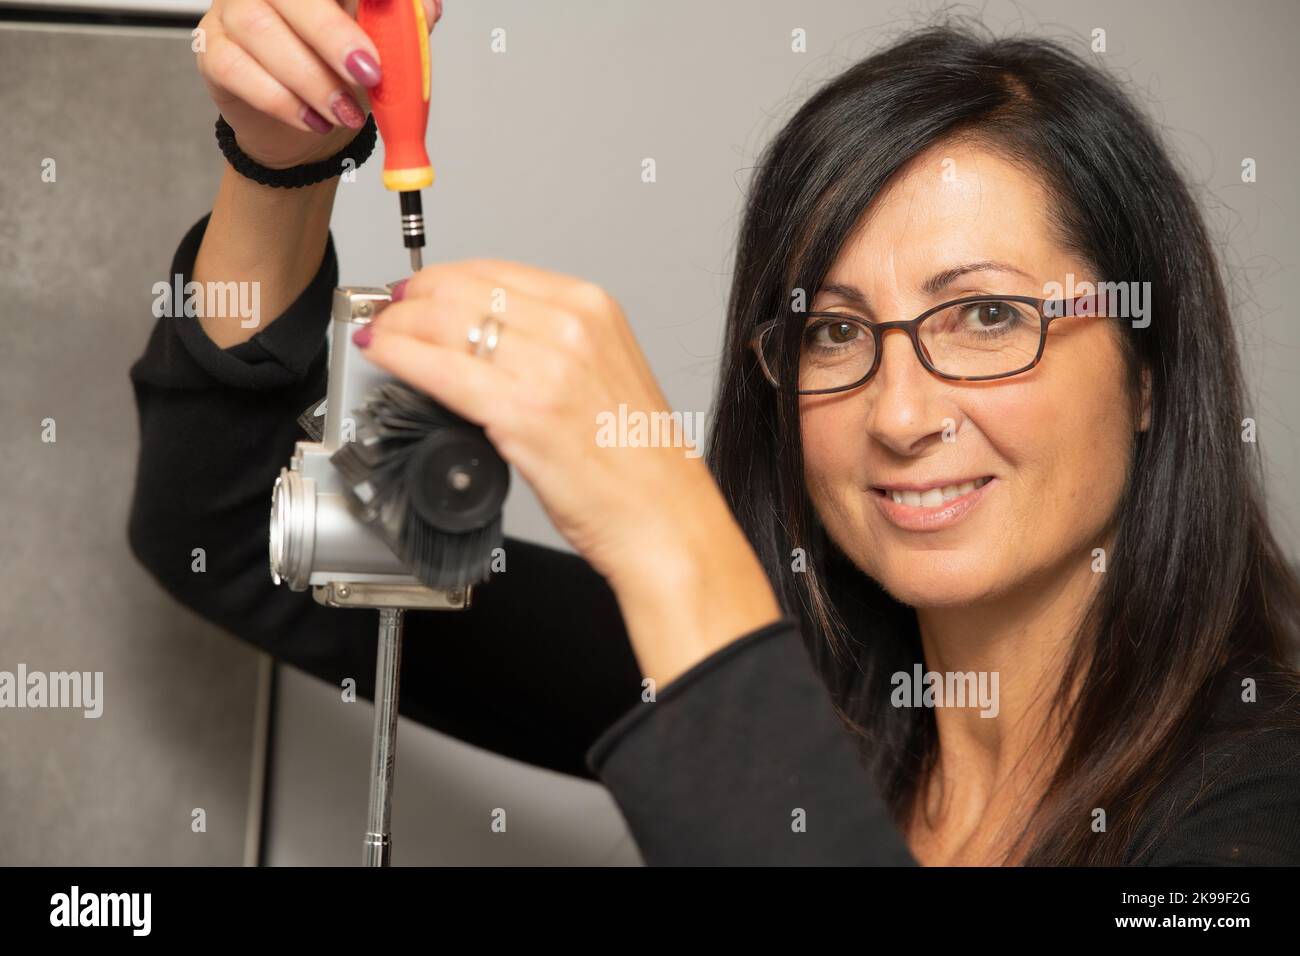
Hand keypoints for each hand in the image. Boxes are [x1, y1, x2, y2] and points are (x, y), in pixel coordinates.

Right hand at [195, 0, 440, 168]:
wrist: (309, 123)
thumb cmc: (342, 73)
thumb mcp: (383, 47)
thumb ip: (403, 25)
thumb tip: (426, 9)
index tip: (386, 6)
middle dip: (333, 34)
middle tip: (370, 74)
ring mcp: (232, 11)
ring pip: (261, 31)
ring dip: (312, 79)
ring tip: (346, 113)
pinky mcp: (212, 51)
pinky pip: (237, 69)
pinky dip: (282, 101)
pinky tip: (313, 120)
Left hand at [357, 261, 783, 682]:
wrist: (663, 518)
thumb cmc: (638, 461)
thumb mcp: (602, 373)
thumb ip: (548, 344)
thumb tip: (481, 338)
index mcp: (593, 309)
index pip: (493, 271)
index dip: (440, 279)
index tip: (416, 293)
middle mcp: (572, 327)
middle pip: (462, 289)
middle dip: (410, 299)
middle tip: (387, 315)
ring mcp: (548, 367)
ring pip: (444, 322)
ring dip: (398, 324)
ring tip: (381, 335)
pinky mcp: (522, 412)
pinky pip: (441, 370)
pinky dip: (401, 357)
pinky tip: (384, 356)